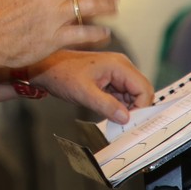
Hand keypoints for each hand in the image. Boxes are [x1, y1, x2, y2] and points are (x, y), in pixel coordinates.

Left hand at [28, 51, 153, 123]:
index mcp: (119, 65)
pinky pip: (121, 95)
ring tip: (112, 119)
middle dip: (134, 109)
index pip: (144, 88)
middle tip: (122, 124)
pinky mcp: (109, 79)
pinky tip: (108, 113)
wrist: (46, 68)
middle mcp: (121, 66)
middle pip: (140, 92)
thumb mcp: (84, 93)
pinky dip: (118, 106)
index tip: (130, 122)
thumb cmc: (62, 75)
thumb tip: (125, 118)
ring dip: (126, 109)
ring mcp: (116, 72)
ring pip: (132, 95)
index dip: (141, 107)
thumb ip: (106, 105)